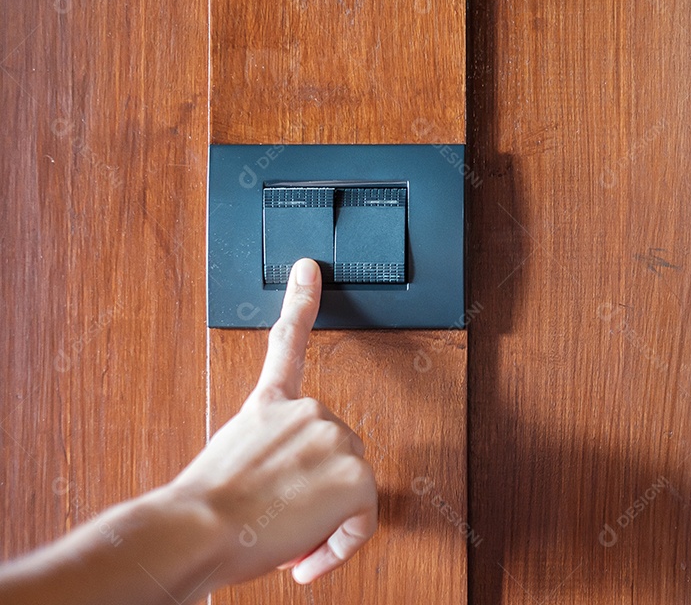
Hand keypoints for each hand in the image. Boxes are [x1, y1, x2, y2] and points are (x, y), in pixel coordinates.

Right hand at [170, 258, 377, 584]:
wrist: (195, 530)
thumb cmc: (201, 514)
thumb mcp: (230, 464)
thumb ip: (269, 457)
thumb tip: (289, 490)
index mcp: (268, 404)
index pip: (287, 343)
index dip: (301, 302)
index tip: (309, 268)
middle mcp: (306, 410)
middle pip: (336, 455)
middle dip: (315, 493)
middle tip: (274, 520)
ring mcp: (334, 437)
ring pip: (349, 489)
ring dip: (324, 520)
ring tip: (279, 534)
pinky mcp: (354, 474)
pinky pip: (361, 521)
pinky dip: (339, 545)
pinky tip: (307, 556)